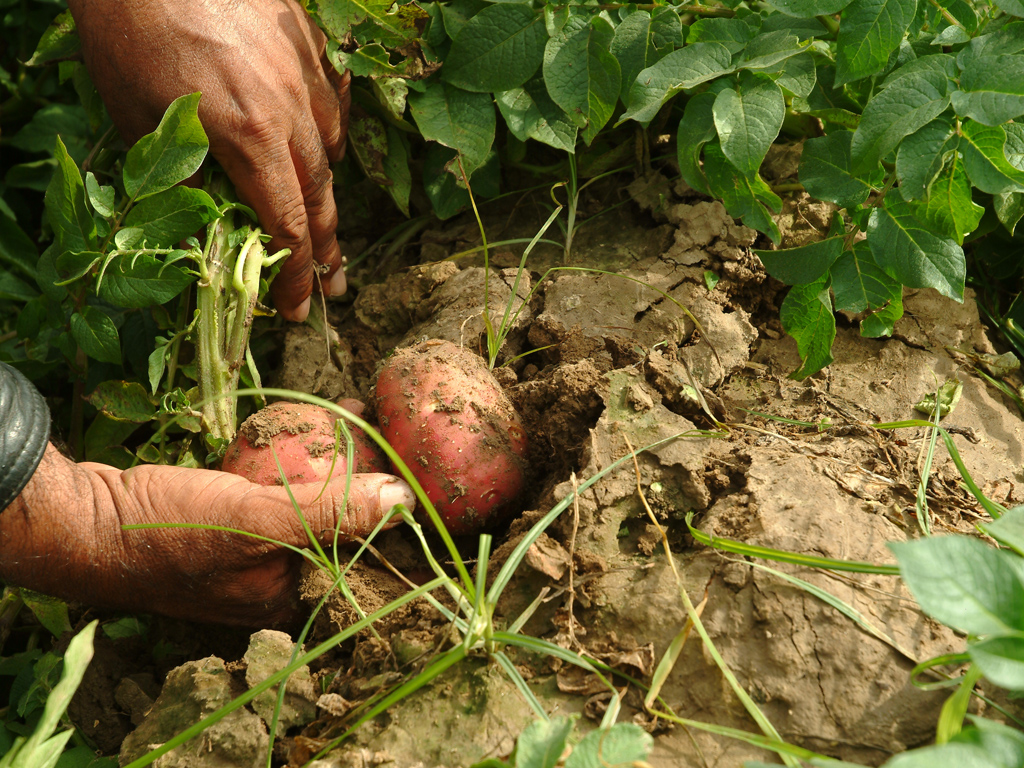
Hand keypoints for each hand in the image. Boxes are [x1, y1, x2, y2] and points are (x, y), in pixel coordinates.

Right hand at [0, 445, 412, 626]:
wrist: (87, 518)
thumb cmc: (171, 530)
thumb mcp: (258, 521)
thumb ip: (329, 514)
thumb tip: (402, 500)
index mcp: (286, 598)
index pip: (358, 557)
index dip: (387, 515)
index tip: (411, 472)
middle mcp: (272, 580)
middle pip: (336, 524)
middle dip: (364, 477)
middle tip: (384, 431)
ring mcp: (248, 550)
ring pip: (307, 501)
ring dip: (333, 459)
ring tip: (355, 413)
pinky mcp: (228, 520)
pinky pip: (276, 488)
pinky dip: (293, 458)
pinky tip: (312, 421)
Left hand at [68, 0, 350, 321]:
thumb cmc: (130, 32)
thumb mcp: (139, 120)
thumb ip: (182, 180)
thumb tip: (206, 230)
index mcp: (249, 136)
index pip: (286, 226)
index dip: (295, 276)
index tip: (299, 310)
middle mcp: (290, 110)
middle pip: (322, 197)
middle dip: (329, 251)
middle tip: (337, 287)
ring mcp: (305, 74)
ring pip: (333, 149)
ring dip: (327, 192)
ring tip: (322, 218)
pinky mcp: (309, 43)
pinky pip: (334, 102)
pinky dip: (331, 132)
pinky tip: (324, 143)